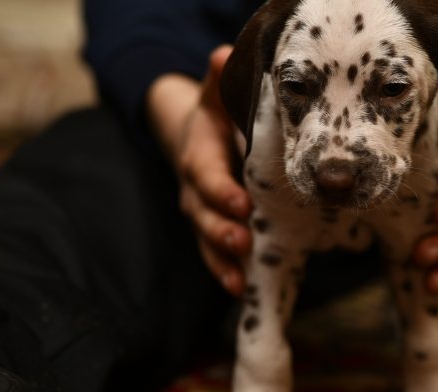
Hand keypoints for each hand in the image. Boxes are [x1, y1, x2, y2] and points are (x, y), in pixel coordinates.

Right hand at [148, 45, 250, 296]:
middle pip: (203, 214)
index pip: (207, 175)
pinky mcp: (212, 230)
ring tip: (237, 280)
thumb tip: (224, 55)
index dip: (222, 190)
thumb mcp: (215, 95)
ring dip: (221, 260)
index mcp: (198, 155)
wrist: (195, 139)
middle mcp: (195, 190)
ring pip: (206, 241)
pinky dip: (225, 272)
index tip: (242, 203)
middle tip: (242, 242)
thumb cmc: (215, 116)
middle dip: (221, 230)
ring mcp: (201, 214)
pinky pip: (214, 254)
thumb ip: (219, 80)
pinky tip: (239, 289)